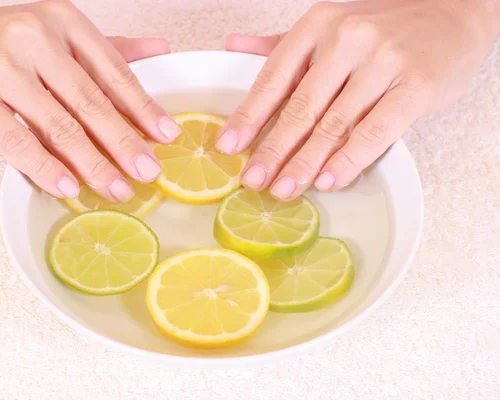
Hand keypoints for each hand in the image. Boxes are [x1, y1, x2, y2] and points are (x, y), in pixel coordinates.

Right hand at [0, 0, 180, 200]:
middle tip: (150, 172)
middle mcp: (33, 38)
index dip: (143, 108)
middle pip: (91, 102)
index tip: (167, 137)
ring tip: (118, 189)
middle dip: (125, 143)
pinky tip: (68, 187)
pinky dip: (45, 167)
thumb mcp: (56, 33)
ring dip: (93, 164)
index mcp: (62, 22)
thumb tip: (160, 49)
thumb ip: (107, 48)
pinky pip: (16, 141)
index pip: (113, 72)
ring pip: (57, 126)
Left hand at [221, 0, 497, 199]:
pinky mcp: (416, 86)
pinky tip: (328, 180)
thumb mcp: (328, 25)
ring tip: (283, 189)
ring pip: (335, 124)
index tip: (228, 146)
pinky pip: (376, 131)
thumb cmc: (383, 26)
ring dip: (305, 162)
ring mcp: (383, 61)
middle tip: (253, 180)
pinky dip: (349, 160)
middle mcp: (347, 39)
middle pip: (300, 107)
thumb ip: (282, 43)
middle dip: (273, 150)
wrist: (453, 11)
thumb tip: (234, 47)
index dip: (248, 116)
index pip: (274, 78)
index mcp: (318, 25)